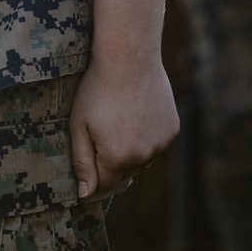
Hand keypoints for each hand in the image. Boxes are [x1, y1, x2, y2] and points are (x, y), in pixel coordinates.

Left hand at [69, 53, 178, 197]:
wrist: (129, 56)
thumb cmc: (98, 88)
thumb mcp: (79, 125)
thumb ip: (82, 162)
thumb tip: (85, 194)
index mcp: (118, 158)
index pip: (104, 184)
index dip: (93, 172)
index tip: (88, 152)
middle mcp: (143, 157)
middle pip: (124, 171)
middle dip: (112, 159)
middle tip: (102, 127)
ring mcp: (161, 143)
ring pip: (141, 157)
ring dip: (131, 147)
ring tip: (120, 116)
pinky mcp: (172, 129)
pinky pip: (156, 141)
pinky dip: (147, 134)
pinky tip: (137, 110)